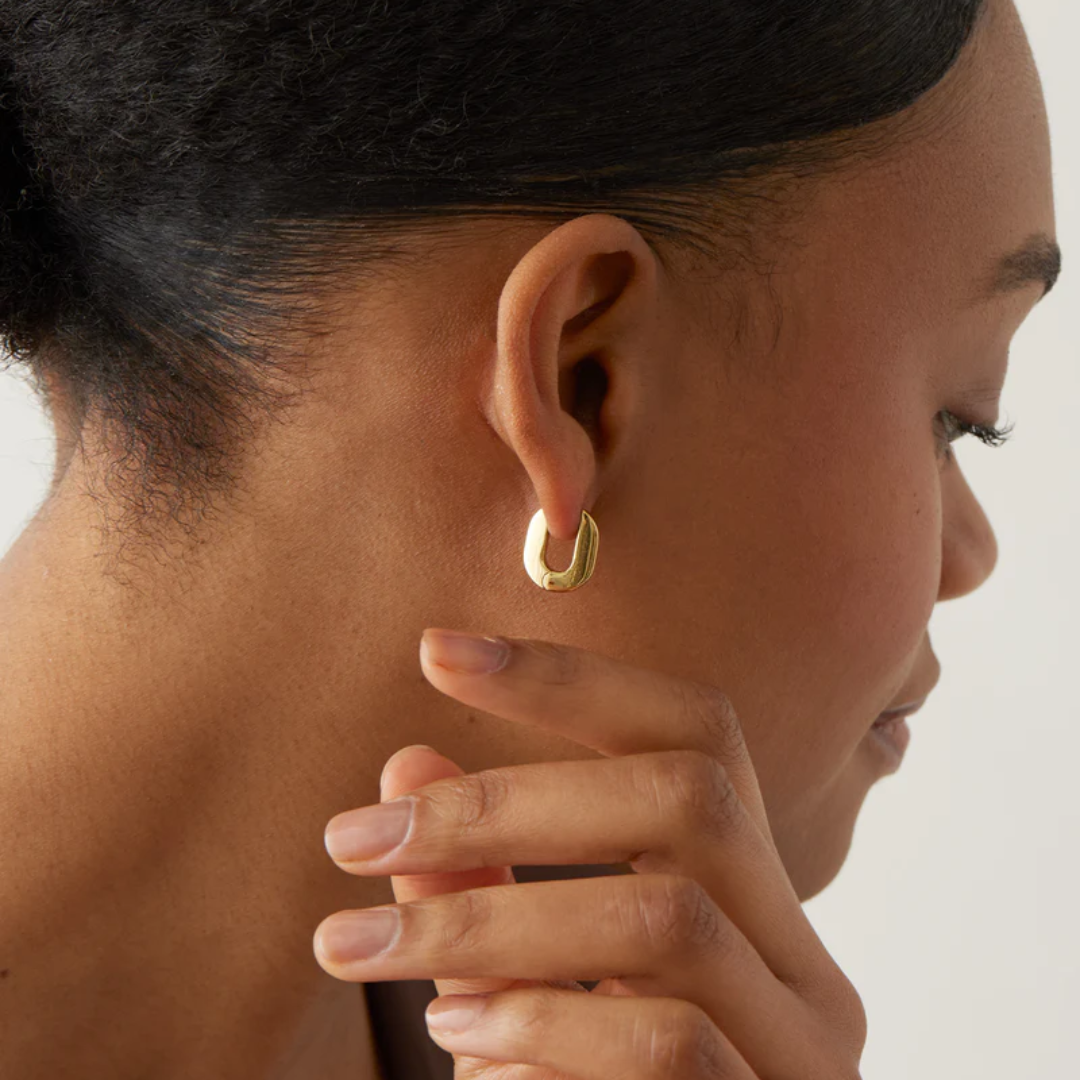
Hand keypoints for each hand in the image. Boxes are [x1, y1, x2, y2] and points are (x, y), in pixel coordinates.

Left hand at [313, 630, 866, 1077]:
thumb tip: (406, 764)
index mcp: (754, 903)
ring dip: (494, 924)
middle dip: (506, 802)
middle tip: (353, 836)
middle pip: (687, 796)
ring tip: (371, 951)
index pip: (695, 730)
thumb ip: (475, 884)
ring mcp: (805, 1054)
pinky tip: (462, 1044)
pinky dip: (544, 1028)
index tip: (436, 648)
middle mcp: (806, 964)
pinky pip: (668, 1043)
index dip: (571, 679)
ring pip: (668, 918)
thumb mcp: (517, 979)